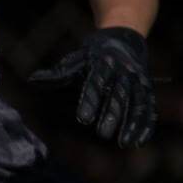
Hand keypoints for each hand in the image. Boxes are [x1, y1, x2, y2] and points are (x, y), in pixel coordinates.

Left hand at [30, 26, 155, 146]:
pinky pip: (149, 108)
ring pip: (139, 103)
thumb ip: (58, 74)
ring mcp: (139, 80)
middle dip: (112, 114)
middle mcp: (124, 71)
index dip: (90, 101)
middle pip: (119, 94)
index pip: (96, 83)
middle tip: (103, 135)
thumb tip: (33, 80)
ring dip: (132, 124)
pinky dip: (145, 125)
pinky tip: (138, 142)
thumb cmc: (93, 55)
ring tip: (124, 144)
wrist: (123, 39)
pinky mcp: (148, 89)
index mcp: (104, 63)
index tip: (83, 119)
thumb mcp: (76, 60)